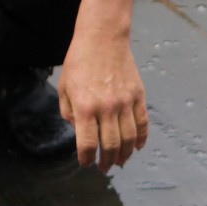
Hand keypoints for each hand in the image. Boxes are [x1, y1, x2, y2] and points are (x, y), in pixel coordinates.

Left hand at [57, 33, 146, 171]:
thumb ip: (69, 113)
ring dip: (125, 154)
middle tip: (104, 168)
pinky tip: (136, 147)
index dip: (86, 158)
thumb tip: (80, 131)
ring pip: (129, 138)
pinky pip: (142, 123)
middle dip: (107, 161)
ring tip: (120, 161)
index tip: (86, 163)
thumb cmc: (79, 61)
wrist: (103, 38)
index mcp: (85, 106)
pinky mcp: (138, 96)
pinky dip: (141, 138)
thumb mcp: (64, 87)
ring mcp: (125, 102)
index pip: (87, 143)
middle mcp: (106, 107)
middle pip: (111, 145)